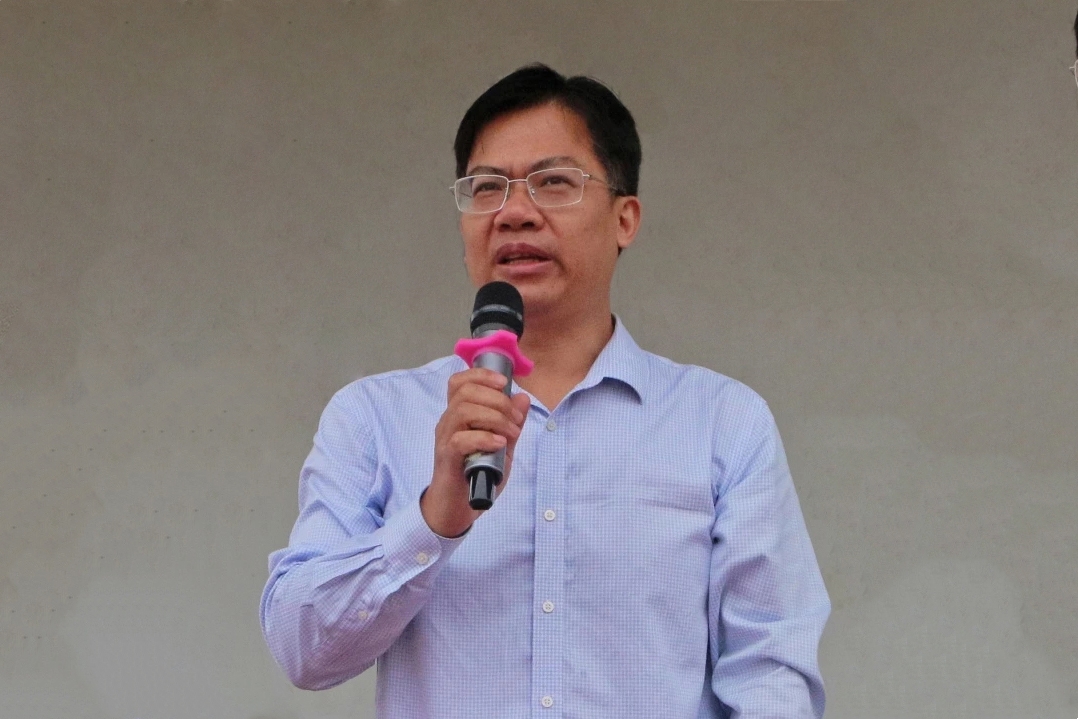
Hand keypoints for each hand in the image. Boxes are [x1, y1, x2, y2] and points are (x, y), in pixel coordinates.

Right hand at [421, 368, 529, 537]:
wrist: (457, 508)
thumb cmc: (476, 474)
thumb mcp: (502, 446)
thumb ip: (511, 422)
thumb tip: (523, 397)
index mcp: (458, 414)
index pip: (460, 381)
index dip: (482, 375)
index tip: (505, 382)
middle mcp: (448, 422)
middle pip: (466, 392)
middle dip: (498, 400)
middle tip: (516, 419)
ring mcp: (445, 439)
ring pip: (463, 410)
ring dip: (495, 417)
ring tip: (512, 433)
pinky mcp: (446, 458)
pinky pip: (461, 439)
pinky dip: (485, 438)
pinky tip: (500, 444)